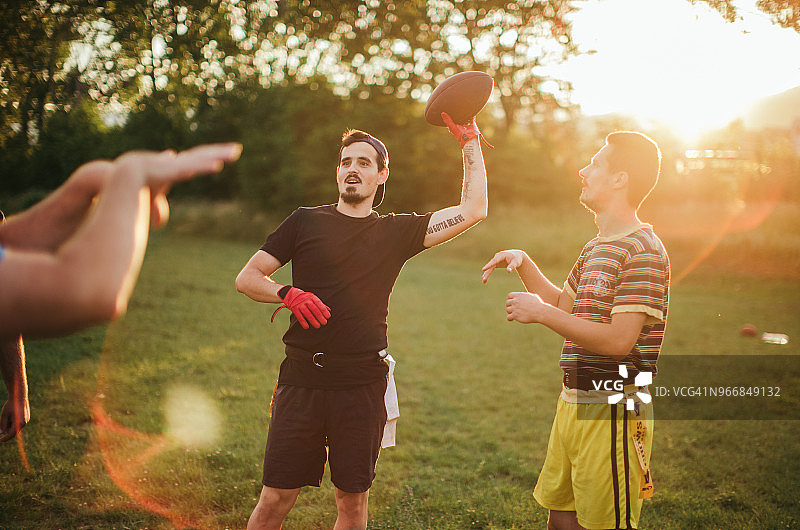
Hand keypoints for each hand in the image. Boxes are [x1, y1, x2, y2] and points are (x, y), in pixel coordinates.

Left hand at [0, 394, 29, 441]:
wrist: (19, 395)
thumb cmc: (11, 405)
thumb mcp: (4, 415)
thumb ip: (2, 425)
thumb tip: (1, 433)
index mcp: (19, 423)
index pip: (11, 434)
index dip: (5, 438)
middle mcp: (24, 423)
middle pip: (14, 431)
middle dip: (7, 431)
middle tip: (0, 427)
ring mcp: (26, 420)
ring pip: (16, 427)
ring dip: (10, 426)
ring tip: (6, 417)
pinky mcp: (26, 417)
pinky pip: (19, 423)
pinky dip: (13, 422)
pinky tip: (10, 415)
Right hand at [113, 143, 242, 227]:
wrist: (112, 180)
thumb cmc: (129, 191)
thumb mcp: (146, 202)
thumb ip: (156, 208)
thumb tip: (159, 224)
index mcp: (171, 169)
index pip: (194, 161)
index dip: (208, 158)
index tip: (224, 156)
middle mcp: (173, 164)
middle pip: (201, 156)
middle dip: (219, 152)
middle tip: (237, 150)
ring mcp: (171, 166)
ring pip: (198, 159)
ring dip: (217, 156)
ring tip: (234, 153)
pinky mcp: (167, 171)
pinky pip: (188, 168)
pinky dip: (202, 167)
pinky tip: (216, 166)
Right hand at [275, 287, 331, 328]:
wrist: (291, 294)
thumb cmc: (305, 297)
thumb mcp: (312, 298)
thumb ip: (320, 304)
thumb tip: (329, 310)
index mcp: (312, 297)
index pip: (319, 304)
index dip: (324, 311)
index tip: (328, 317)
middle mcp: (306, 300)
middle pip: (314, 309)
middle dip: (320, 317)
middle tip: (324, 323)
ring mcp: (300, 304)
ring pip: (307, 313)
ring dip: (313, 320)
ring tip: (318, 326)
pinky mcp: (294, 308)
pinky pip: (299, 316)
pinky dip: (303, 322)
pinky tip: (307, 327)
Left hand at [441, 112, 492, 148]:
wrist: (469, 138)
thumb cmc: (459, 134)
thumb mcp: (452, 127)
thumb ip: (447, 120)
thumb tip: (442, 113)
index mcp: (454, 128)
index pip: (450, 121)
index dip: (449, 117)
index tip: (447, 111)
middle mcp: (460, 126)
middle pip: (458, 119)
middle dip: (457, 115)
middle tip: (455, 108)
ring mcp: (466, 126)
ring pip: (464, 119)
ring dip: (464, 115)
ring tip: (463, 108)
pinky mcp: (472, 125)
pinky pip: (472, 119)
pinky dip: (472, 116)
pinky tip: (471, 111)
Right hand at [482, 249, 527, 282]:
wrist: (517, 256)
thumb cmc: (517, 259)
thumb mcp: (516, 262)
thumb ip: (512, 266)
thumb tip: (508, 271)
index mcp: (501, 255)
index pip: (494, 261)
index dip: (489, 265)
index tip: (483, 269)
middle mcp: (497, 257)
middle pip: (491, 265)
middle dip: (487, 272)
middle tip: (484, 278)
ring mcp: (496, 260)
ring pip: (490, 267)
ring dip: (486, 274)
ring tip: (484, 281)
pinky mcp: (496, 263)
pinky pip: (491, 268)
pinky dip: (488, 273)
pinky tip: (485, 279)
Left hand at [505, 291, 548, 323]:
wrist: (540, 312)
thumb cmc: (538, 304)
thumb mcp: (532, 296)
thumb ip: (526, 296)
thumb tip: (525, 296)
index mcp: (519, 295)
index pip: (509, 295)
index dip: (510, 299)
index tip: (511, 302)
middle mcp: (515, 301)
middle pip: (507, 303)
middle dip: (510, 306)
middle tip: (513, 309)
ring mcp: (515, 308)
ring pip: (508, 310)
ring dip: (511, 312)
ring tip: (515, 314)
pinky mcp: (515, 315)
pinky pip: (508, 317)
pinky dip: (510, 318)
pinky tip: (512, 319)